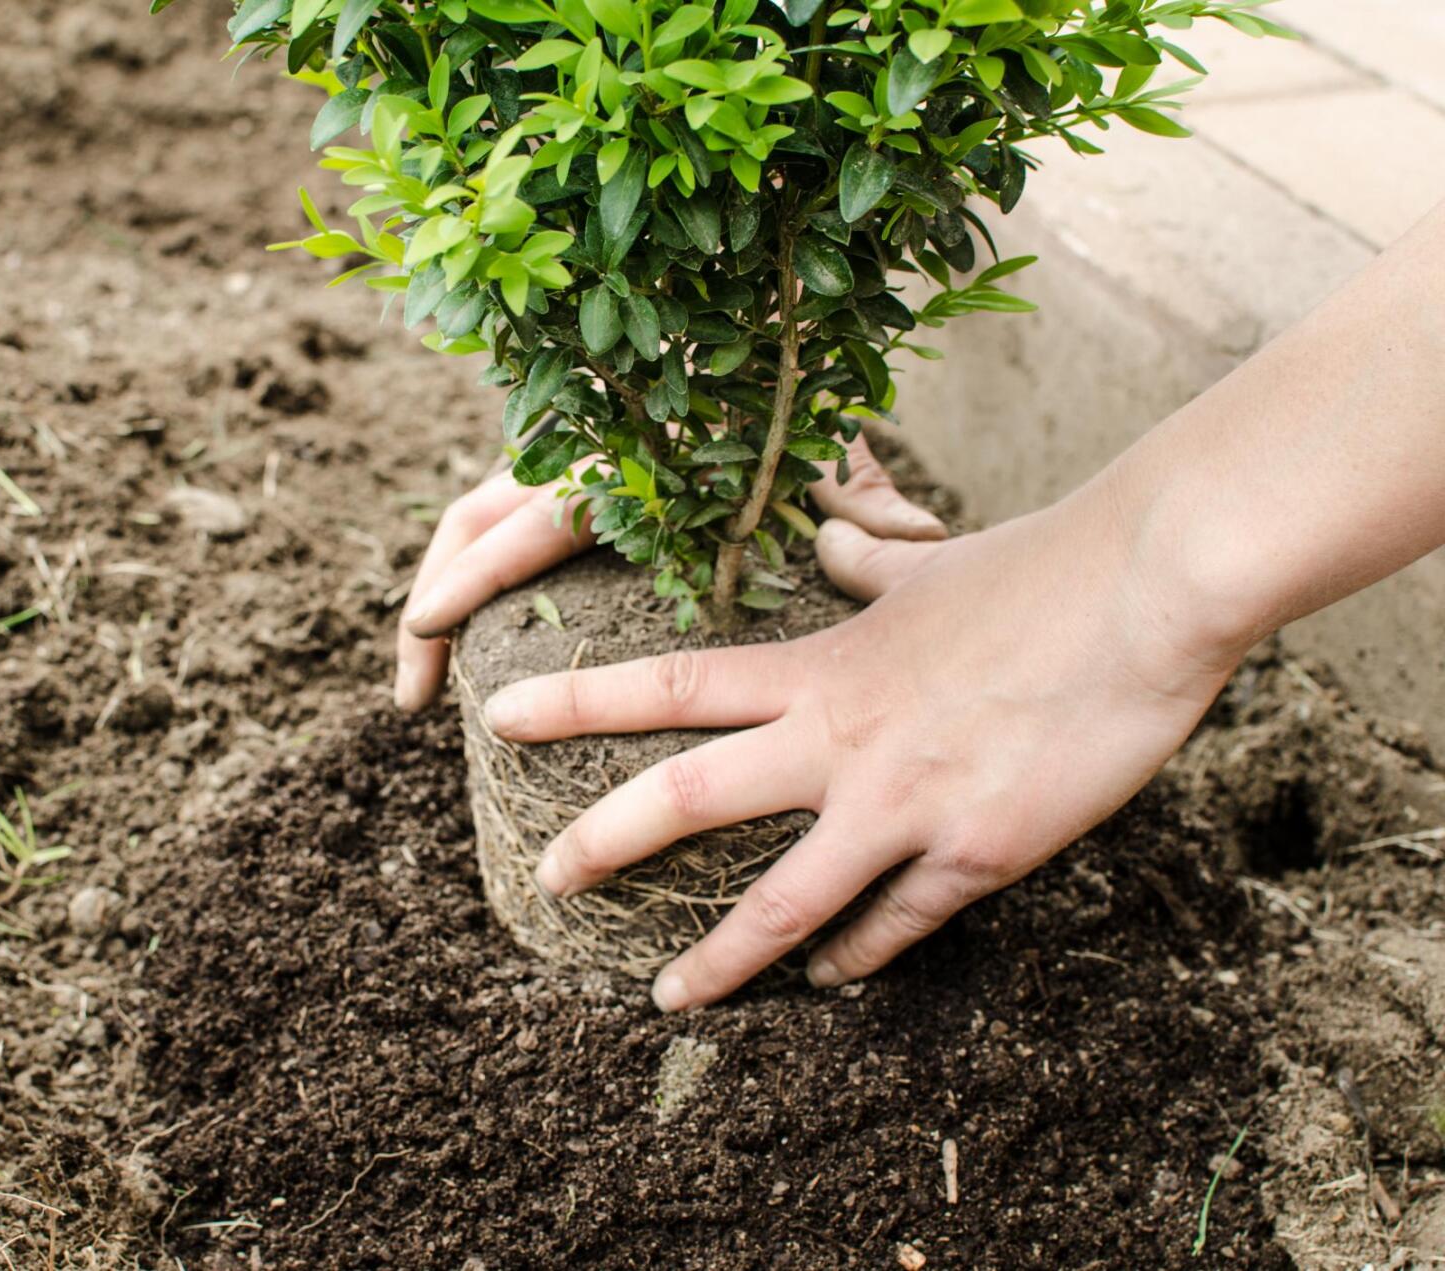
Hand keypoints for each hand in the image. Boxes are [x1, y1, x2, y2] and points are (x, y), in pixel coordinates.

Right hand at [393, 431, 945, 709]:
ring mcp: (560, 464)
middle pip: (473, 520)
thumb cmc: (806, 413)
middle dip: (432, 600)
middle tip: (413, 697)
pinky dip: (470, 585)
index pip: (533, 514)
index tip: (429, 627)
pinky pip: (497, 532)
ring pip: (473, 523)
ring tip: (425, 689)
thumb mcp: (834, 457)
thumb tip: (921, 542)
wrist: (776, 344)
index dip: (478, 571)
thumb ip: (873, 503)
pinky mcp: (560, 485)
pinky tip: (472, 651)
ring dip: (440, 595)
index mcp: (630, 453)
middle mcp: (579, 453)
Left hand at [477, 474, 1241, 1009]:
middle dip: (599, 842)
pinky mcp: (977, 853)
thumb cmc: (1038, 568)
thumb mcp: (925, 564)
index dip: (575, 701)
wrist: (1148, 593)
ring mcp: (904, 805)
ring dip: (716, 960)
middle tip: (544, 877)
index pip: (669, 684)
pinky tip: (829, 982)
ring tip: (664, 996)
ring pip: (782, 904)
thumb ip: (859, 564)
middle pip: (687, 800)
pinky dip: (854, 959)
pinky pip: (895, 928)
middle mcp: (841, 741)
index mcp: (821, 668)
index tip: (500, 713)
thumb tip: (824, 539)